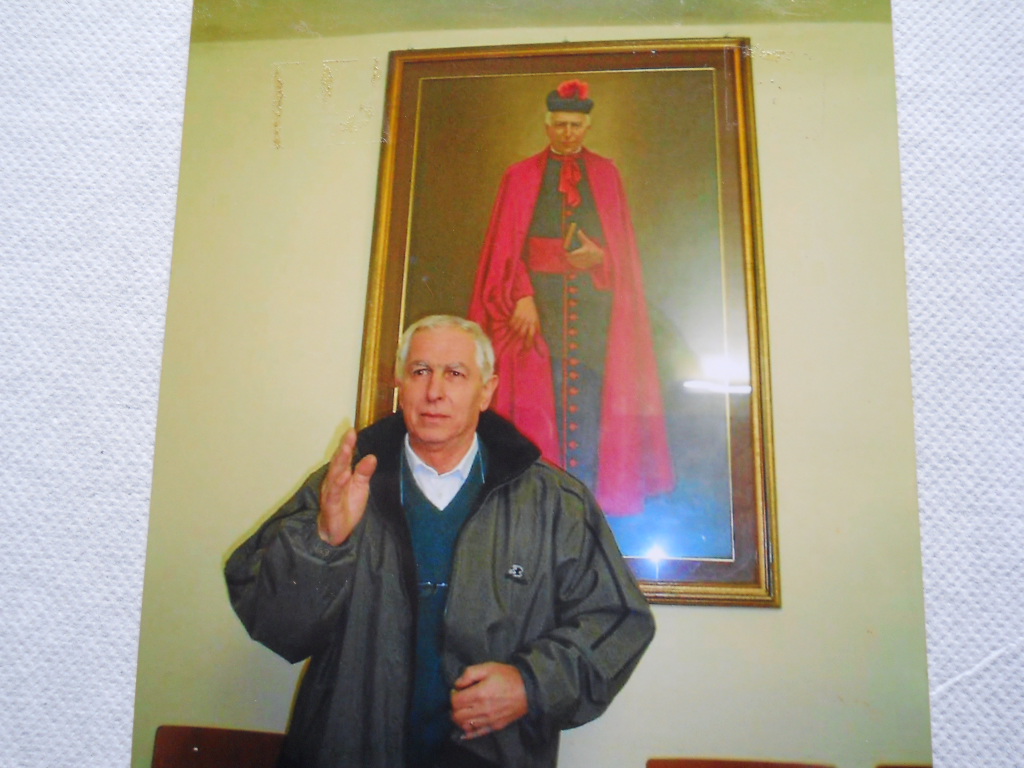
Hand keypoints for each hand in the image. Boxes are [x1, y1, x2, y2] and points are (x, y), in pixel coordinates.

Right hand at [317, 428, 376, 545]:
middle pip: (338, 462)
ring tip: (346, 450)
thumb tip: (372, 457)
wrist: (337, 530)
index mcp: (341, 475)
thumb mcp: (360, 487)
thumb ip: (364, 472)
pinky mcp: (331, 506)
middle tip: (350, 435)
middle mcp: (333, 481)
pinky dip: (338, 484)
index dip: (347, 444)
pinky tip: (344, 476)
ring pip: (334, 475)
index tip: (352, 431)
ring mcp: (331, 493)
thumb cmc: (347, 505)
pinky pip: (334, 494)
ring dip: (340, 462)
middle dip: (344, 448)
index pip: (344, 457)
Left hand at [450, 662, 528, 739]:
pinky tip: (466, 727)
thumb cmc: (509, 677)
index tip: (457, 690)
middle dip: (454, 708)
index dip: (453, 695)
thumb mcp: (488, 667)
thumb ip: (469, 673)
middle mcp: (482, 710)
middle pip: (457, 715)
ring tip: (464, 710)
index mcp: (480, 694)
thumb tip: (457, 684)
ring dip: (460, 718)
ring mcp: (489, 720)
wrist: (529, 690)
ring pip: (464, 725)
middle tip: (460, 700)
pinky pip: (477, 734)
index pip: (455, 701)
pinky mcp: (495, 726)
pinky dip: (468, 732)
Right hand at [509, 295, 539, 347]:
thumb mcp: (536, 317)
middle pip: (522, 334)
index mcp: (534, 323)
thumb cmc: (531, 309)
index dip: (529, 343)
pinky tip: (510, 323)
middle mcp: (528, 321)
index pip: (532, 335)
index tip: (526, 349)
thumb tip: (538, 335)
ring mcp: (522, 318)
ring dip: (514, 330)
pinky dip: (510, 324)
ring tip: (513, 329)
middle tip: (516, 339)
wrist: (525, 298)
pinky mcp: (516, 315)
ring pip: (516, 329)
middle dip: (519, 336)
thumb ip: (537, 326)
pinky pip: (511, 323)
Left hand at [566, 229, 604, 269]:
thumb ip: (582, 237)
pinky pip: (577, 266)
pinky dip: (575, 264)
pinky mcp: (585, 266)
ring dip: (571, 261)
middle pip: (573, 259)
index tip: (566, 252)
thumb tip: (578, 231)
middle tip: (566, 255)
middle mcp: (585, 257)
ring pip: (574, 263)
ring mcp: (585, 263)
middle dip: (568, 257)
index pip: (574, 254)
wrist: (600, 257)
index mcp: (585, 251)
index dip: (568, 254)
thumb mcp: (588, 242)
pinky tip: (574, 262)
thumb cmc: (593, 248)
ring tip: (569, 258)